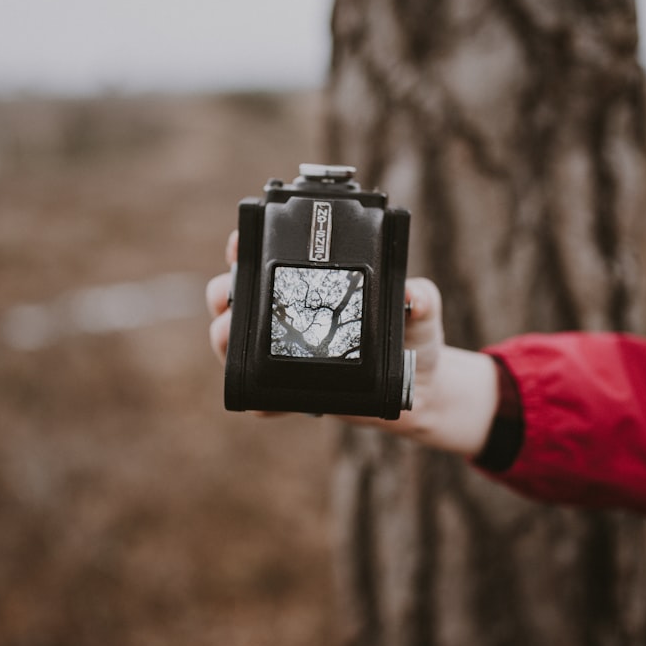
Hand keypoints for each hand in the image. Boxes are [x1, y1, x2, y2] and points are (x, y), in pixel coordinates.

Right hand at [205, 231, 497, 455]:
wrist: (419, 389)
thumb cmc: (415, 339)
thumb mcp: (422, 312)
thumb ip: (421, 298)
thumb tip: (413, 293)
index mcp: (314, 282)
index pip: (271, 256)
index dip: (247, 246)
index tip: (240, 244)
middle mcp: (291, 312)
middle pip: (238, 294)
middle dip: (223, 291)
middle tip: (229, 296)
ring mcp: (285, 349)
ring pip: (236, 339)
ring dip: (225, 337)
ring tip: (230, 338)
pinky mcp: (291, 389)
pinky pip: (262, 395)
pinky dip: (256, 399)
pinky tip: (261, 401)